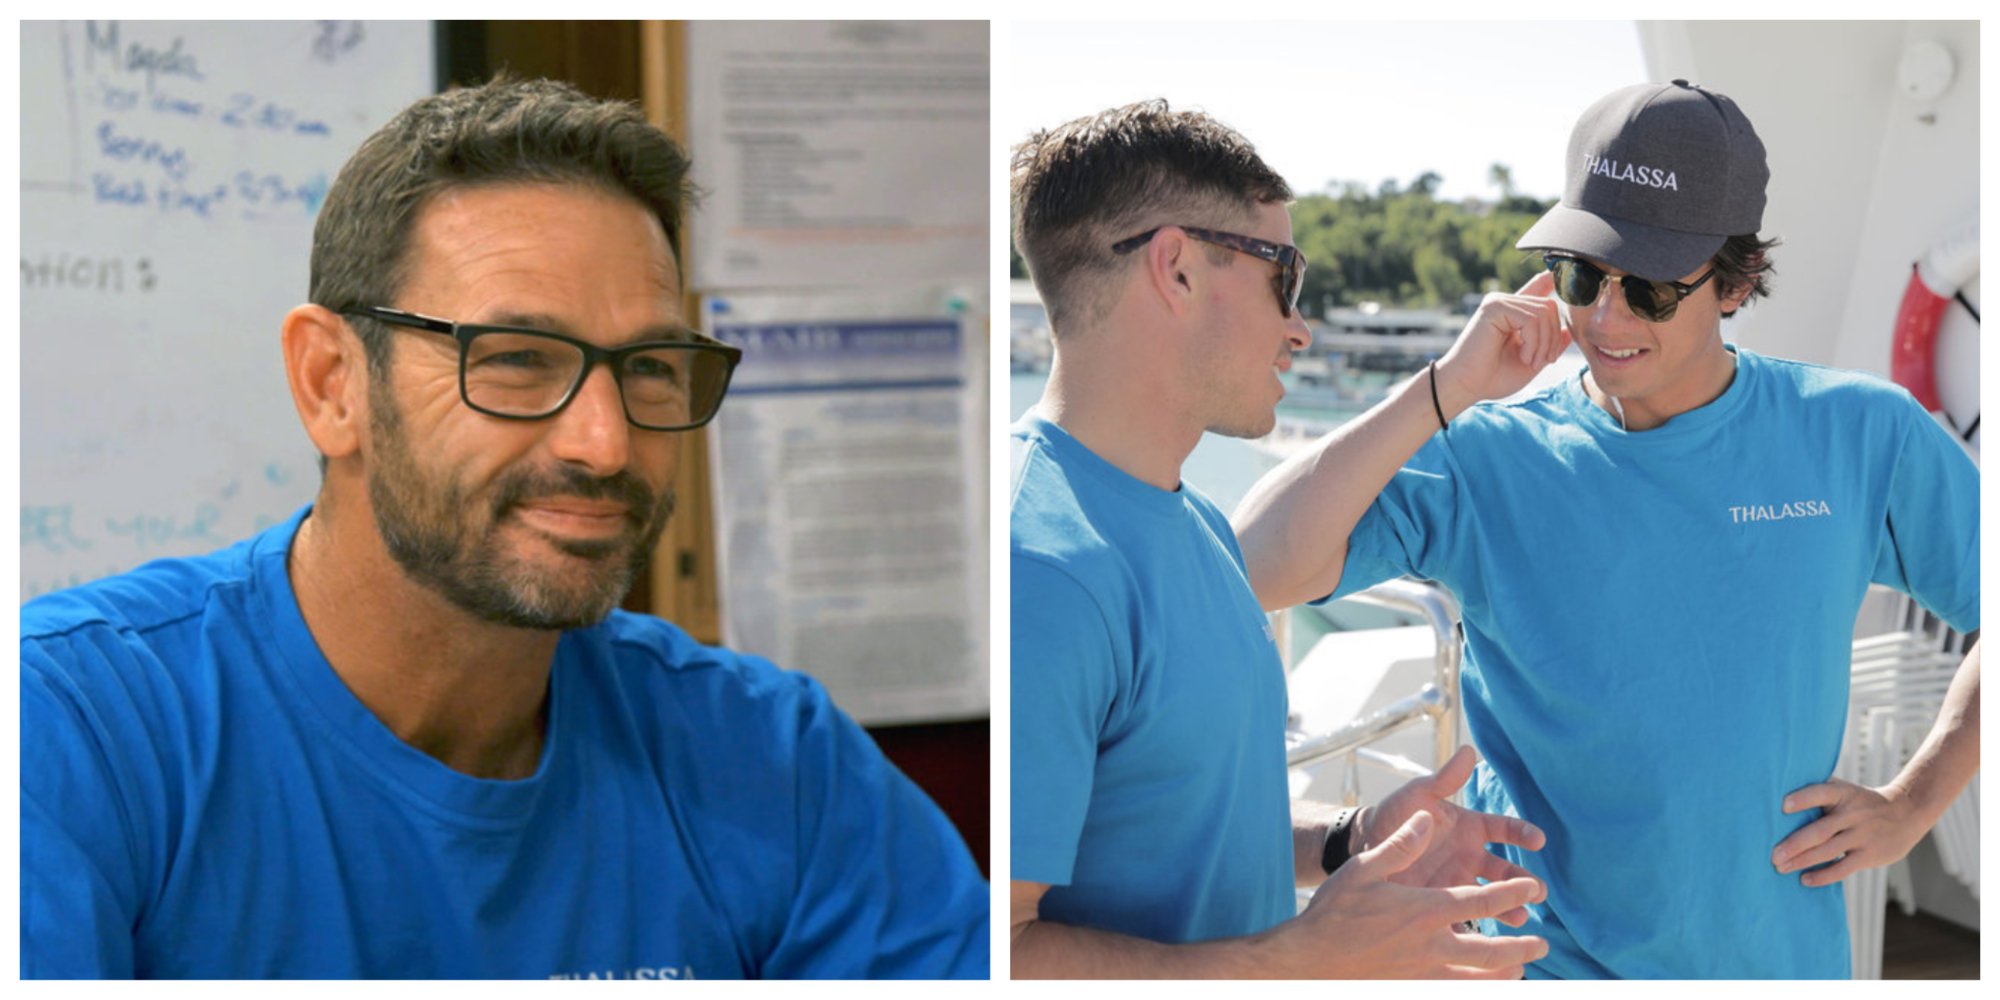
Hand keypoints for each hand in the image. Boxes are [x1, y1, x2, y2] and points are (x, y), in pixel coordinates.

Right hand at [1270, 811, 1547, 978]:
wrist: (1311, 960)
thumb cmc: (1334, 912)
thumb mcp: (1363, 870)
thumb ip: (1400, 846)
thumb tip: (1426, 818)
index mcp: (1424, 910)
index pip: (1482, 901)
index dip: (1513, 894)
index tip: (1533, 888)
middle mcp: (1432, 944)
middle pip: (1492, 951)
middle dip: (1522, 946)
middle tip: (1542, 940)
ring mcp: (1424, 972)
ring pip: (1479, 979)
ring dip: (1505, 974)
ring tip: (1521, 970)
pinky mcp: (1414, 989)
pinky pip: (1455, 992)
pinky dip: (1475, 990)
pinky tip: (1481, 987)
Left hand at [1355, 745, 1545, 925]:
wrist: (1364, 844)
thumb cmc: (1394, 814)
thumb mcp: (1417, 795)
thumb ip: (1444, 779)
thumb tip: (1469, 750)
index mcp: (1470, 828)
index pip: (1505, 829)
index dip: (1523, 833)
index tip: (1538, 840)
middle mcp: (1470, 857)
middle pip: (1506, 871)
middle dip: (1523, 881)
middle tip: (1537, 890)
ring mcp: (1458, 882)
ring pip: (1491, 898)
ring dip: (1508, 908)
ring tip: (1520, 919)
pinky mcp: (1442, 902)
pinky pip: (1463, 918)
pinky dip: (1475, 929)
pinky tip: (1483, 943)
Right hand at [1433, 271, 1571, 410]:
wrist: (1466, 386)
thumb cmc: (1493, 378)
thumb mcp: (1531, 361)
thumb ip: (1548, 345)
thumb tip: (1568, 330)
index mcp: (1512, 313)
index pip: (1537, 287)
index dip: (1552, 279)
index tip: (1561, 272)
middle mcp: (1505, 302)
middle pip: (1549, 306)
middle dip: (1553, 338)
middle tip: (1542, 362)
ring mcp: (1498, 302)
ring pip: (1543, 312)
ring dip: (1544, 343)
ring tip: (1530, 362)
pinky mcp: (1494, 307)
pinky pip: (1531, 319)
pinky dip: (1534, 342)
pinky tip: (1523, 356)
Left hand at [1772, 778, 1926, 886]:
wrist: (1907, 812)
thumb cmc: (1861, 802)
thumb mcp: (1845, 790)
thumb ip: (1818, 792)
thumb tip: (1776, 796)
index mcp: (1843, 794)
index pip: (1821, 793)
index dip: (1803, 798)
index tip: (1783, 806)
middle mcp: (1852, 814)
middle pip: (1820, 830)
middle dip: (1794, 844)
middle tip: (1773, 855)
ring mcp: (1862, 835)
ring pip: (1828, 851)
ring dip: (1803, 861)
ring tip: (1781, 868)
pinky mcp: (1869, 855)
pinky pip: (1843, 868)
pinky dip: (1823, 875)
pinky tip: (1805, 880)